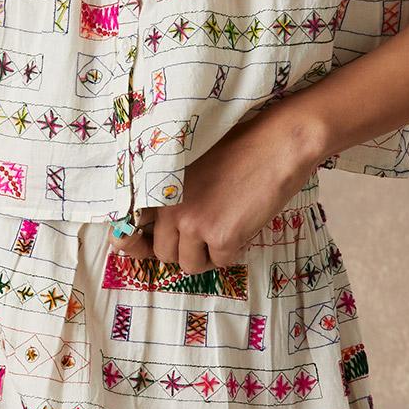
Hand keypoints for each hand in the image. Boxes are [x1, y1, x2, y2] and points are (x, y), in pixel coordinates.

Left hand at [126, 109, 325, 275]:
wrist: (277, 144)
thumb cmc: (239, 150)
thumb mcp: (188, 166)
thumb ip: (169, 194)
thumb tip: (154, 232)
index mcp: (158, 186)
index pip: (131, 228)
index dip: (136, 244)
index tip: (144, 248)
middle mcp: (169, 207)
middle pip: (163, 253)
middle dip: (183, 250)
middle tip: (205, 234)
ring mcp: (193, 223)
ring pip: (190, 264)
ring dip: (208, 254)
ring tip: (225, 228)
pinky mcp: (220, 237)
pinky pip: (221, 262)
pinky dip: (233, 250)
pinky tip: (243, 224)